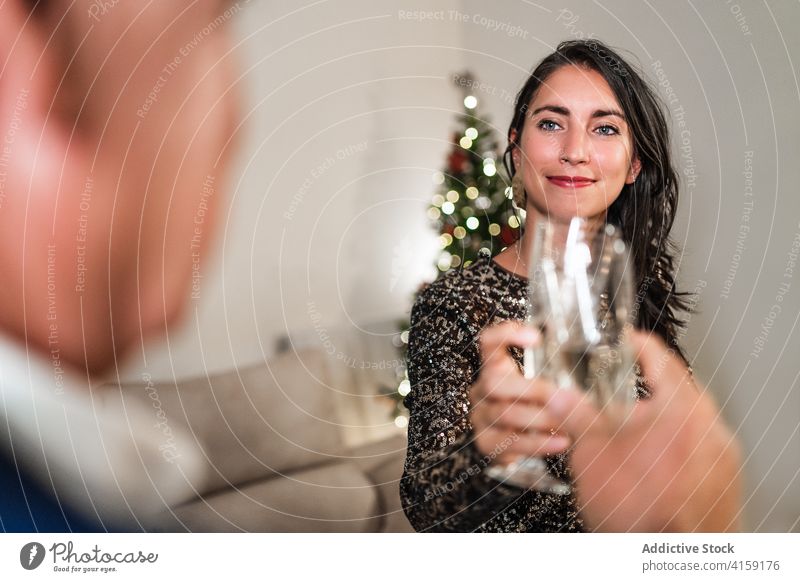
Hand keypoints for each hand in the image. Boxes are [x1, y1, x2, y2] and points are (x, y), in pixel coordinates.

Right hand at [470, 321, 570, 464]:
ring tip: (569, 423)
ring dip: (540, 418)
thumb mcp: (553, 384)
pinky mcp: (486, 442)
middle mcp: (483, 388)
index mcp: (497, 366)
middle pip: (494, 381)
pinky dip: (539, 443)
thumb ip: (570, 370)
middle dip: (532, 389)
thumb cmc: (546, 407)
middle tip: (562, 397)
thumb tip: (613, 352)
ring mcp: (481, 416)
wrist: (530, 448)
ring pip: (504, 413)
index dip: (506, 335)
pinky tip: (563, 441)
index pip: (489, 341)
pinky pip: (509, 442)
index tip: (536, 338)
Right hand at [544, 330, 742, 531]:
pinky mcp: (724, 481)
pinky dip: (674, 447)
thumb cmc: (640, 511)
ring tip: (630, 436)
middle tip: (620, 392)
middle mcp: (710, 427)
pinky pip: (698, 450)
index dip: (637, 343)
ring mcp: (722, 456)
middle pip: (677, 390)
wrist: (669, 560)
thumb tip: (558, 396)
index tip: (625, 339)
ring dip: (660, 422)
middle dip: (646, 389)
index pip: (661, 357)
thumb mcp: (592, 454)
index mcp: (681, 408)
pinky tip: (649, 465)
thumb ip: (576, 416)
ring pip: (687, 422)